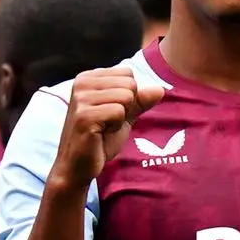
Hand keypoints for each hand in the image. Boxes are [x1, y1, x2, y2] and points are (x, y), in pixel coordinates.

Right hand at [49, 67, 164, 189]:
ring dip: (121, 118)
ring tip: (103, 128)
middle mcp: (82, 83)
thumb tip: (160, 89)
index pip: (128, 74)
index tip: (110, 113)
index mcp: (88, 77)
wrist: (79, 165)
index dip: (127, 97)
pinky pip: (119, 112)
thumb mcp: (124, 116)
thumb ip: (140, 101)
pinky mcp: (84, 116)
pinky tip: (100, 134)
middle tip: (107, 123)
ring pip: (126, 97)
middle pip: (130, 84)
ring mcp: (81, 99)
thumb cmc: (99, 139)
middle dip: (126, 107)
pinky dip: (116, 126)